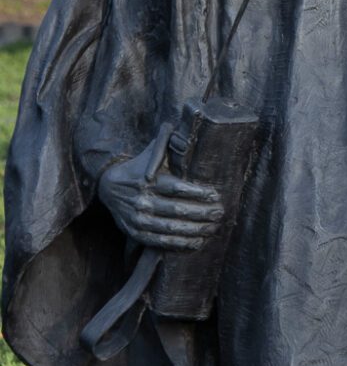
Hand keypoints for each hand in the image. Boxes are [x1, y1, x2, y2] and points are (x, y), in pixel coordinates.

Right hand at [98, 127, 223, 251]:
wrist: (108, 186)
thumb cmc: (139, 167)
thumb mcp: (151, 151)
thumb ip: (167, 140)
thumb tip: (188, 121)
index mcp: (148, 181)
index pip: (177, 189)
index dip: (197, 193)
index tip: (215, 195)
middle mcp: (143, 201)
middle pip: (177, 210)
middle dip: (202, 213)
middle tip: (220, 213)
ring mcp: (139, 219)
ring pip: (171, 228)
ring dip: (195, 230)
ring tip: (213, 228)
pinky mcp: (136, 233)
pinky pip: (160, 241)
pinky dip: (180, 243)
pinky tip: (196, 241)